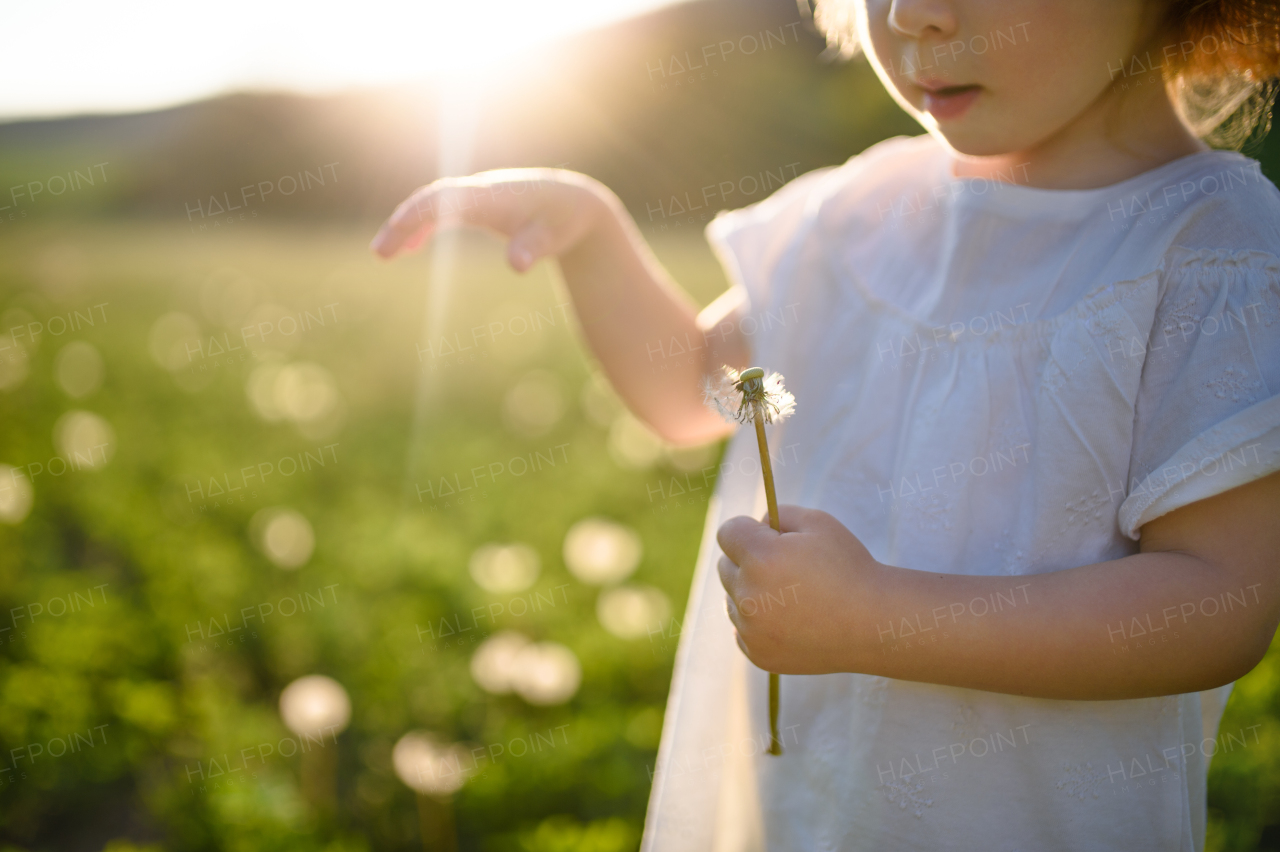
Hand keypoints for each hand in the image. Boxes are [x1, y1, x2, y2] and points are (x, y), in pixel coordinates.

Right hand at [369, 168, 613, 269]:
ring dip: (407, 225)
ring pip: (432, 204)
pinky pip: (442, 210)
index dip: (417, 216)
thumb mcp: (552, 238)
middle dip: (403, 223)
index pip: (444, 200)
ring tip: (385, 253)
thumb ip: (533, 250)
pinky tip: (410, 247)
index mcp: (492, 196)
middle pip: (430, 200)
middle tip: (380, 254)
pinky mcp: (478, 204)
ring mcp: (476, 195)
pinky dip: (423, 225)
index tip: (396, 238)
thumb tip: (516, 265)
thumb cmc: (563, 220)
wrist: (575, 201)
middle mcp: (479, 190)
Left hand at [716, 505, 880, 673]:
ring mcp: (751, 629)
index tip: (767, 536)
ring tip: (791, 595)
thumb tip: (755, 526)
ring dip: (751, 592)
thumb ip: (777, 514)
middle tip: (785, 567)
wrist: (873, 624)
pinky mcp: (758, 654)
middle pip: (725, 566)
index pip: (727, 533)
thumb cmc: (848, 567)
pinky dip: (757, 622)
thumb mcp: (818, 522)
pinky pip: (741, 629)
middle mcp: (749, 594)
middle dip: (747, 560)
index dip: (747, 529)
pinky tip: (788, 619)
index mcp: (761, 557)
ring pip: (731, 599)